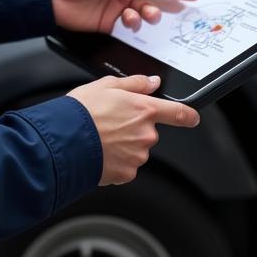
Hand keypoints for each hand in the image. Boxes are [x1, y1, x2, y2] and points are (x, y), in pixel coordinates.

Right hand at [68, 74, 199, 184]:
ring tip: (102, 138)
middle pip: (149, 131)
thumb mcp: (107, 85)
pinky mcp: (126, 173)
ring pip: (137, 149)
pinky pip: (126, 166)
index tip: (192, 118)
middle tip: (112, 123)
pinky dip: (116, 161)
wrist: (63, 143)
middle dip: (135, 128)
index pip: (178, 113)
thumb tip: (152, 82)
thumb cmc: (82, 112)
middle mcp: (145, 134)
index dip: (188, 115)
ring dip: (125, 145)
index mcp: (144, 110)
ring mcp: (137, 156)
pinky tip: (101, 152)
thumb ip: (135, 83)